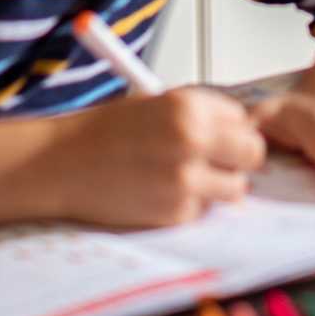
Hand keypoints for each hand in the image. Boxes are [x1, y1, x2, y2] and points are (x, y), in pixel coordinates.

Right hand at [42, 87, 267, 226]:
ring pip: (236, 187)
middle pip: (253, 153)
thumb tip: (238, 131)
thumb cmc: (103, 132)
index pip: (243, 119)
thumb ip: (199, 115)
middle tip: (217, 162)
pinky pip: (203, 210)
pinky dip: (189, 206)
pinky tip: (160, 193)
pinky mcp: (175, 211)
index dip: (232, 130)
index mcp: (189, 106)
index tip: (221, 138)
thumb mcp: (156, 104)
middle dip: (238, 159)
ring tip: (186, 178)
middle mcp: (192, 139)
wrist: (61, 163)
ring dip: (218, 186)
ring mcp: (185, 178)